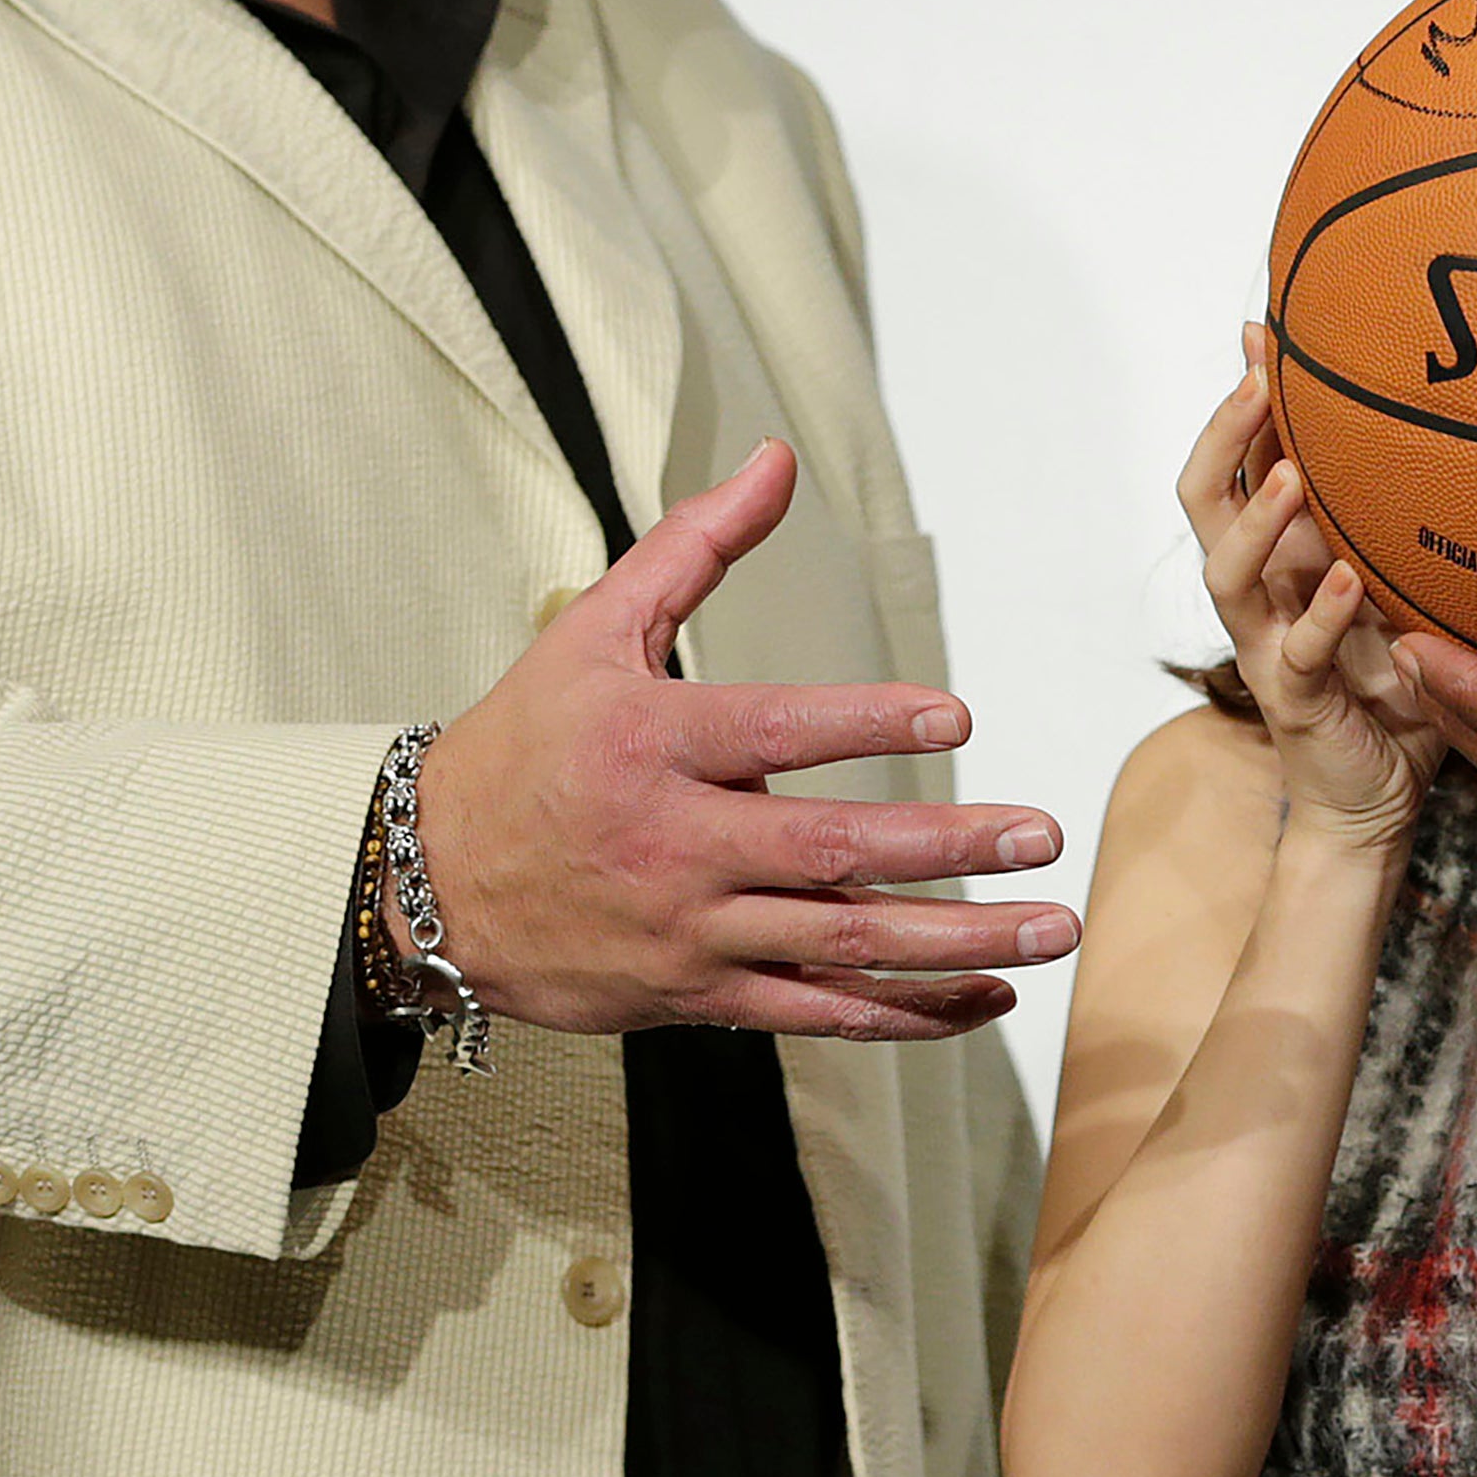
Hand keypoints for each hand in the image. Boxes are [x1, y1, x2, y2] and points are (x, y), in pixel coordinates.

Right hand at [410, 439, 1075, 1038]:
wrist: (424, 888)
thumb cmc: (526, 745)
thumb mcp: (593, 630)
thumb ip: (695, 546)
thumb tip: (776, 461)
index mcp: (652, 745)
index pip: (774, 732)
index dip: (867, 724)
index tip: (958, 716)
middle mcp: (674, 844)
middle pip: (831, 850)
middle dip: (951, 848)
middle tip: (1045, 835)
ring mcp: (689, 931)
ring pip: (839, 945)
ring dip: (956, 940)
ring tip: (1052, 926)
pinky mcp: (695, 997)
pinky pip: (815, 1015)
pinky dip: (905, 1010)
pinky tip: (984, 992)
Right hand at [1180, 332, 1446, 845]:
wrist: (1379, 795)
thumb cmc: (1399, 679)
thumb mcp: (1407, 583)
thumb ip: (1407, 525)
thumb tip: (1462, 440)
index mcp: (1280, 552)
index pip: (1241, 459)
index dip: (1241, 397)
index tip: (1260, 330)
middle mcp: (1260, 590)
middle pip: (1204, 499)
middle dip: (1224, 435)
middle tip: (1254, 378)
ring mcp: (1268, 644)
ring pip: (1227, 573)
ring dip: (1255, 520)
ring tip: (1288, 476)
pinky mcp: (1295, 699)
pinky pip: (1299, 652)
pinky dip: (1322, 612)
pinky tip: (1350, 578)